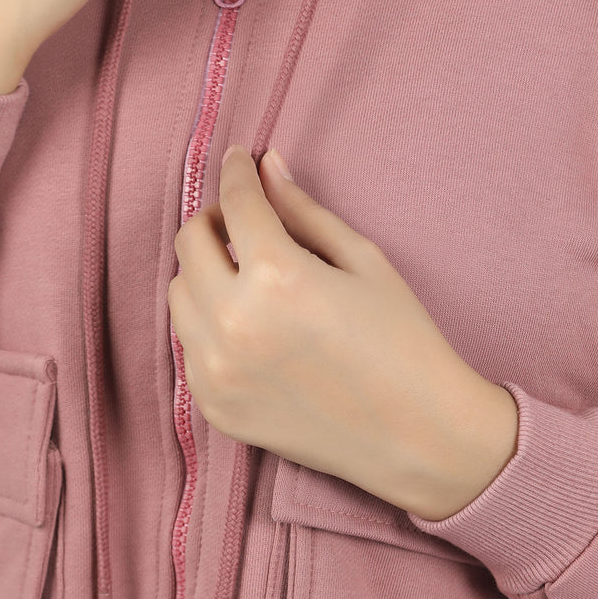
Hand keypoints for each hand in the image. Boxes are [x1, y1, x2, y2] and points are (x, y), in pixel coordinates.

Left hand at [167, 146, 518, 519]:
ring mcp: (217, 371)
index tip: (240, 162)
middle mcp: (234, 323)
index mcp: (277, 277)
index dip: (237, 172)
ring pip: (179, 296)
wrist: (418, 437)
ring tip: (247, 277)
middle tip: (243, 222)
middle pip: (190, 244)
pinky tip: (251, 328)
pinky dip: (210, 326)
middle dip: (214, 221)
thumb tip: (268, 167)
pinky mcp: (215, 407)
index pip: (235, 202)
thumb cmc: (404, 343)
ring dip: (205, 274)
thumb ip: (304, 213)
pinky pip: (190, 347)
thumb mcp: (363, 262)